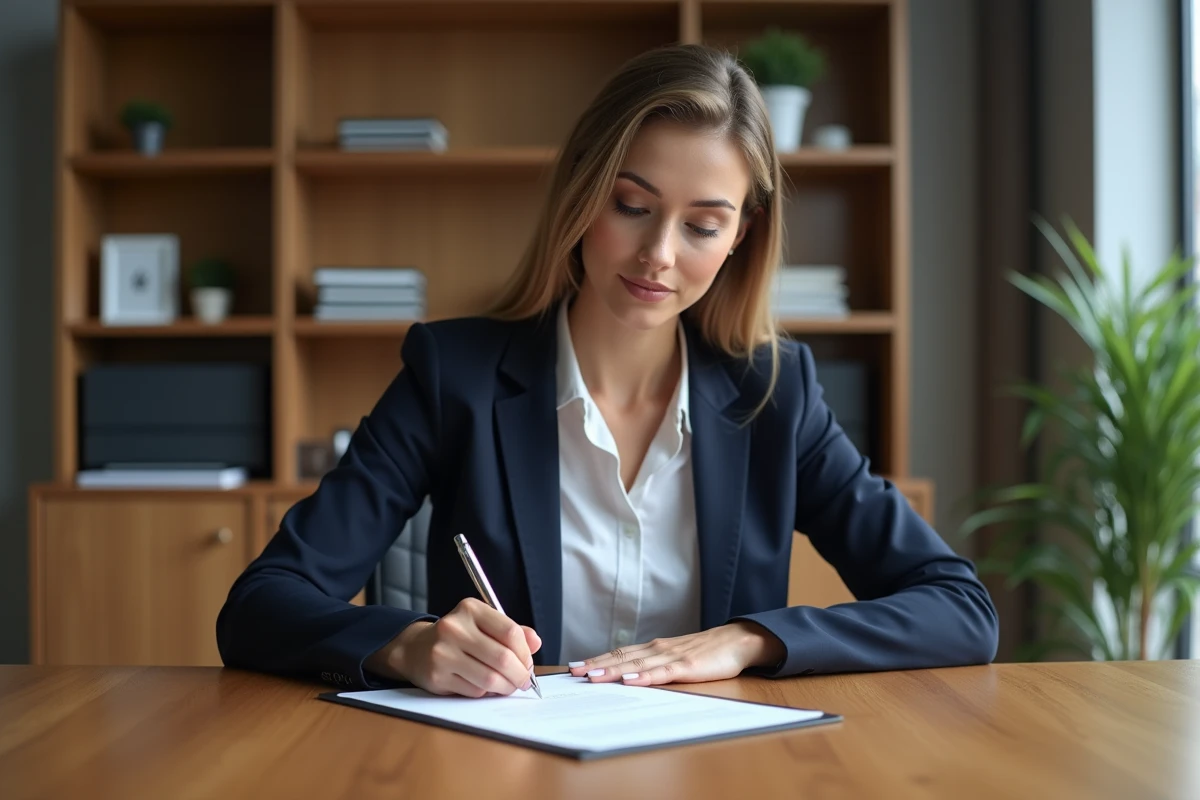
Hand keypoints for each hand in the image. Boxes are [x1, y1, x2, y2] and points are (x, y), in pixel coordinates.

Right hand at [365, 597, 540, 697]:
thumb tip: (535, 642)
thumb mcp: (483, 625)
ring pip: (490, 678)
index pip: (510, 632)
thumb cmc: (458, 637)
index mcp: (471, 609)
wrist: (416, 648)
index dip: (525, 652)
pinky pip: (474, 690)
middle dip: (520, 674)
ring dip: (506, 687)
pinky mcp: (437, 676)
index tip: (528, 663)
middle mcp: (454, 628)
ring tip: (508, 686)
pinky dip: (486, 692)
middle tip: (524, 680)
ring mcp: (443, 653)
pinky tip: (485, 686)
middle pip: (502, 658)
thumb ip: (511, 632)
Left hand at [567, 621, 785, 686]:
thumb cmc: (706, 653)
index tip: (575, 667)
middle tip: (573, 672)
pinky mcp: (687, 668)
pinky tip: (631, 680)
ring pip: (637, 665)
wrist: (737, 641)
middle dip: (596, 664)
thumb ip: (655, 666)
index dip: (597, 659)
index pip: (620, 654)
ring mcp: (672, 657)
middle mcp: (658, 649)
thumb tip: (630, 678)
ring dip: (613, 670)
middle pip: (622, 657)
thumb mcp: (676, 659)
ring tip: (592, 676)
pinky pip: (662, 673)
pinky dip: (644, 677)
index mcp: (654, 649)